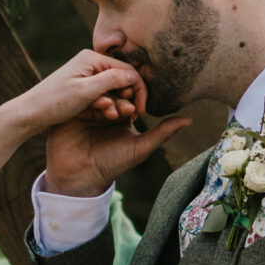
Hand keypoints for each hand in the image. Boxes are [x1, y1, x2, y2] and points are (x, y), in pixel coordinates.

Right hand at [40, 53, 192, 196]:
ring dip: (109, 94)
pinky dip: (93, 96)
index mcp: (123, 112)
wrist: (80, 177)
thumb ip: (163, 133)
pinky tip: (100, 106)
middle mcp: (107, 106)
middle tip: (126, 103)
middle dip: (122, 91)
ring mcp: (89, 106)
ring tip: (113, 112)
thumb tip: (190, 120)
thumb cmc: (111, 165)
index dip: (136, 93)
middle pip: (115, 86)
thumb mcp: (140, 148)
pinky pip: (84, 95)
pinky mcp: (74, 108)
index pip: (131, 92)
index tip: (138, 105)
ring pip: (101, 89)